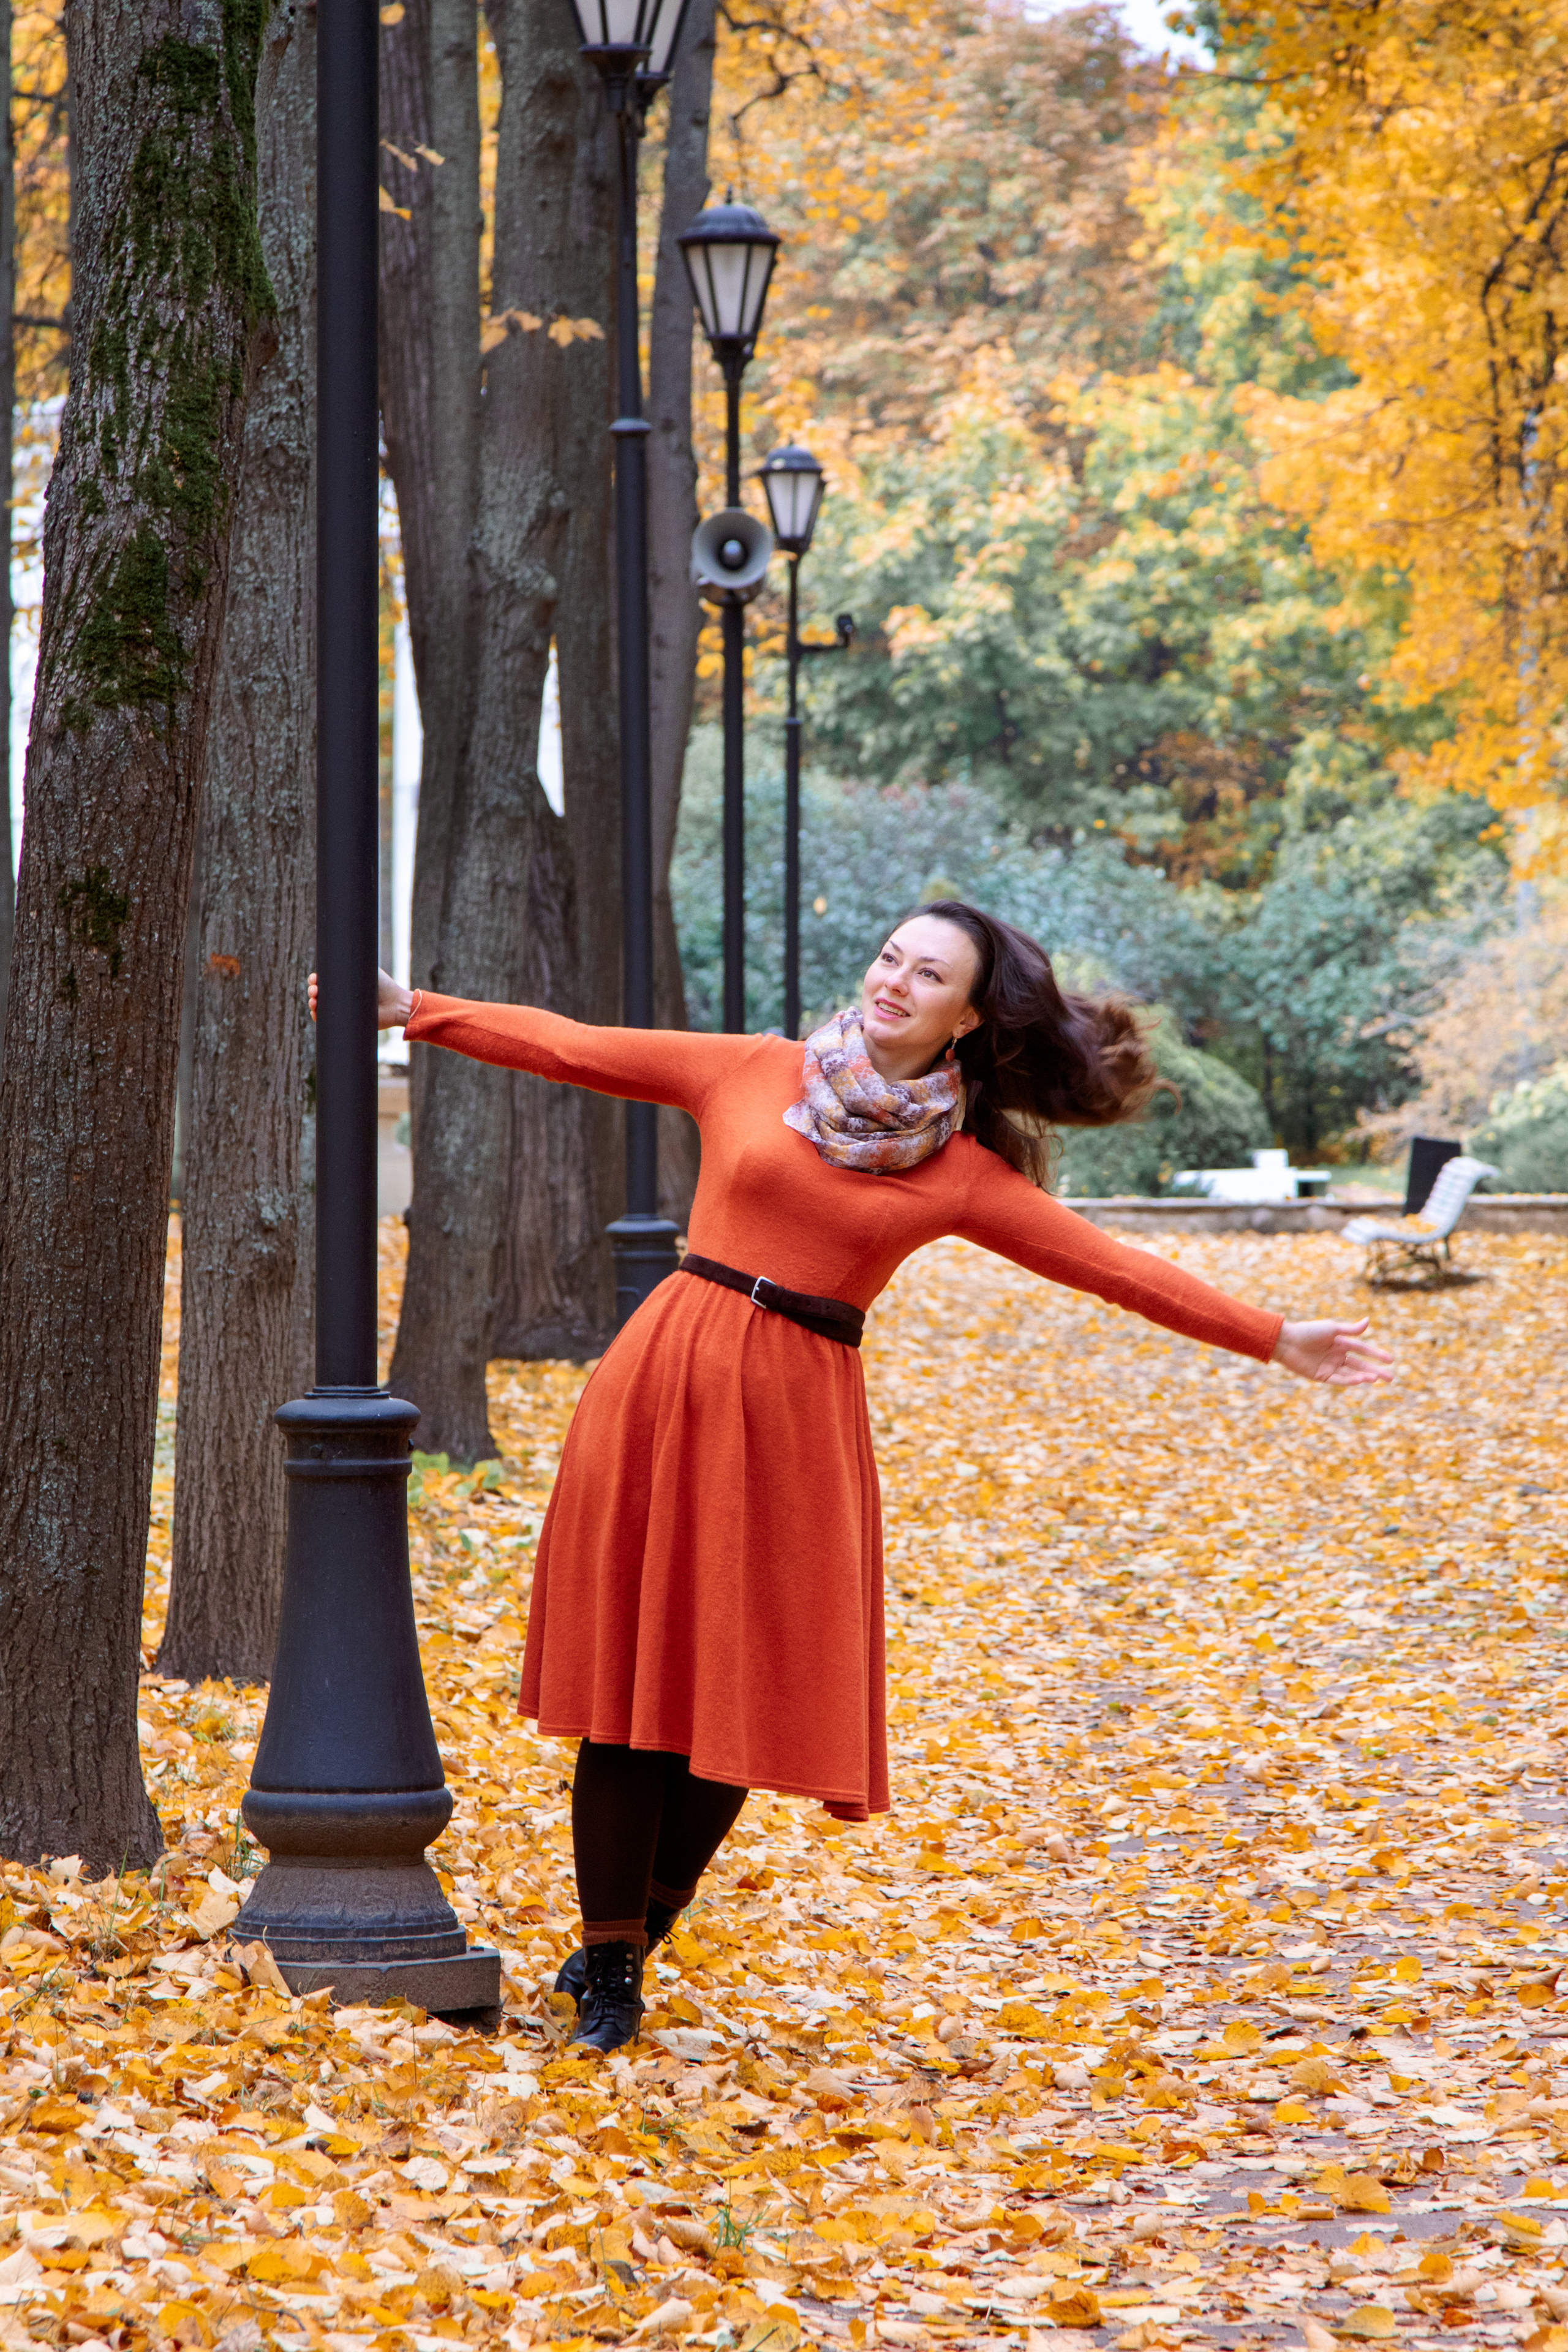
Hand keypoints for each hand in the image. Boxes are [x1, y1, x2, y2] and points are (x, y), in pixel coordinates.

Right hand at [306, 969, 414, 1028]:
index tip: (314, 979)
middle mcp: (340, 996)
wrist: (394, 1004)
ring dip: (312, 1004)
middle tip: (315, 990)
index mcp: (343, 983)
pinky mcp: (346, 1022)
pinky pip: (327, 1021)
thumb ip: (353, 963)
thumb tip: (335, 955)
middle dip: (312, 990)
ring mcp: (342, 1009)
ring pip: (320, 1007)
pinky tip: (316, 1014)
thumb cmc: (384, 986)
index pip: (323, 980)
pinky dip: (319, 1018)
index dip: (315, 980)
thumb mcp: (368, 969)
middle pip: (318, 993)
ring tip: (315, 1002)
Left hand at [1273, 1317, 1393, 1386]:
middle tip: (1391, 1378)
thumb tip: (1369, 1321)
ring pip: (1351, 1374)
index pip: (1363, 1350)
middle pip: (1360, 1365)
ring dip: (1364, 1376)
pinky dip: (1350, 1381)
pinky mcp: (1321, 1376)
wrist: (1287, 1341)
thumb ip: (1350, 1330)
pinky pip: (1338, 1380)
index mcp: (1340, 1343)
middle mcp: (1337, 1355)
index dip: (1376, 1355)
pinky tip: (1361, 1380)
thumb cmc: (1308, 1331)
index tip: (1391, 1360)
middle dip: (1375, 1371)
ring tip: (1376, 1378)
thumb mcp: (1332, 1329)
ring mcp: (1330, 1366)